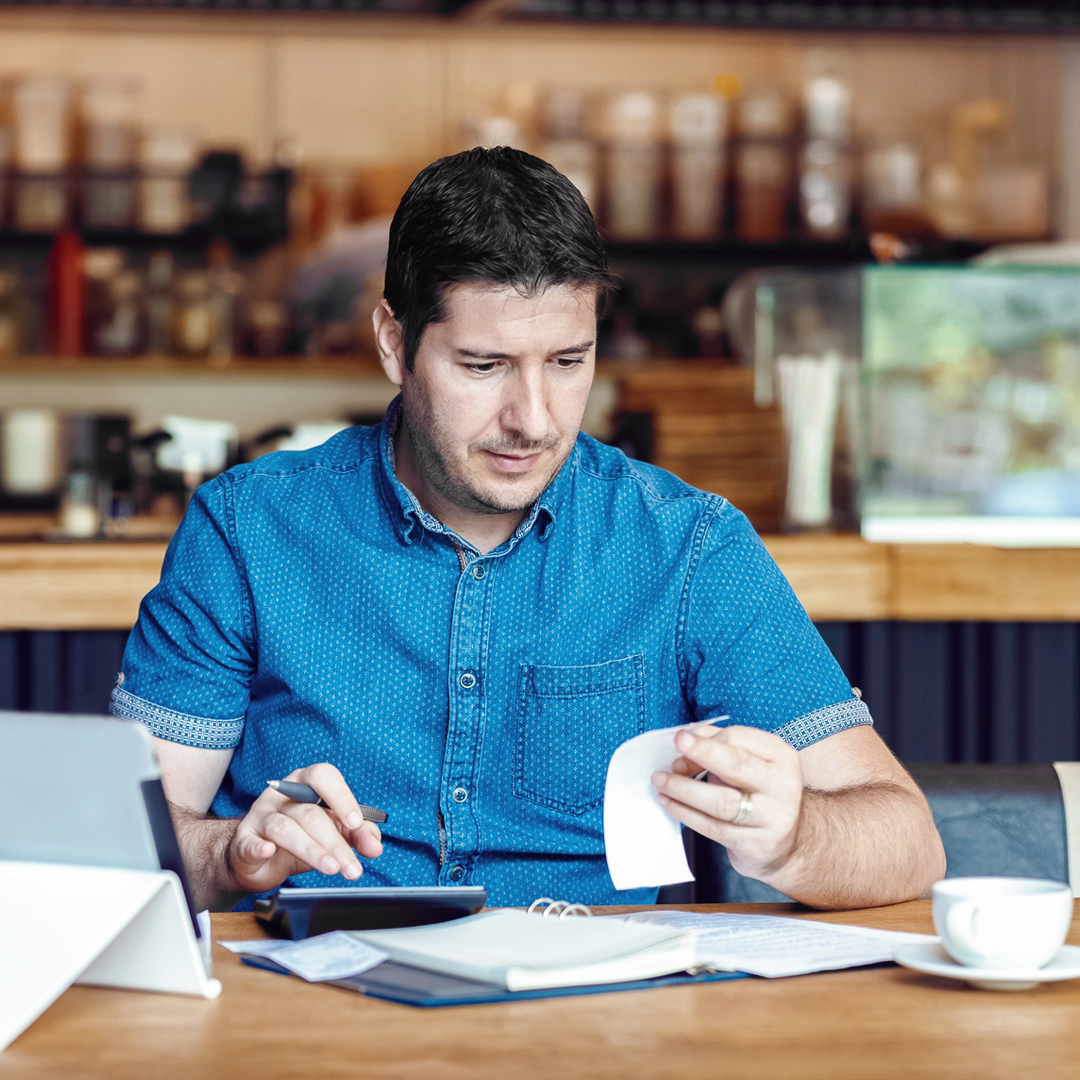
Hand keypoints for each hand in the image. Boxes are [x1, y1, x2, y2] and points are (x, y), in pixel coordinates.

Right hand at [226, 762, 383, 894]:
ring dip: (312, 851)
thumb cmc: (301, 837)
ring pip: (286, 829)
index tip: (356, 822)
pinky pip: (251, 842)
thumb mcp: (333, 832)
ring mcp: (261, 815)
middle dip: (335, 843)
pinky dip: (260, 847)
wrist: (258, 859)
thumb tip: (374, 847)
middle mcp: (282, 794)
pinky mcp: (244, 839)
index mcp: (306, 783)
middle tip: (351, 867)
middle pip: (310, 813)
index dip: (341, 797)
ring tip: (332, 868)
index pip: (323, 776)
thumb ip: (357, 834)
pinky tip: (269, 852)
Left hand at [651, 725, 803, 882]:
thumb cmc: (760, 794)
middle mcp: (781, 785)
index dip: (705, 740)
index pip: (739, 738)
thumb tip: (685, 738)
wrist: (788, 844)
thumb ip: (720, 746)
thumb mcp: (751, 764)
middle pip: (736, 765)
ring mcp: (772, 817)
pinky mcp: (756, 844)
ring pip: (721, 801)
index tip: (681, 743)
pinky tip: (669, 803)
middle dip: (701, 752)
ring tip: (660, 781)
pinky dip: (686, 813)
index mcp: (781, 756)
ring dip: (684, 789)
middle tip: (676, 744)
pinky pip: (714, 827)